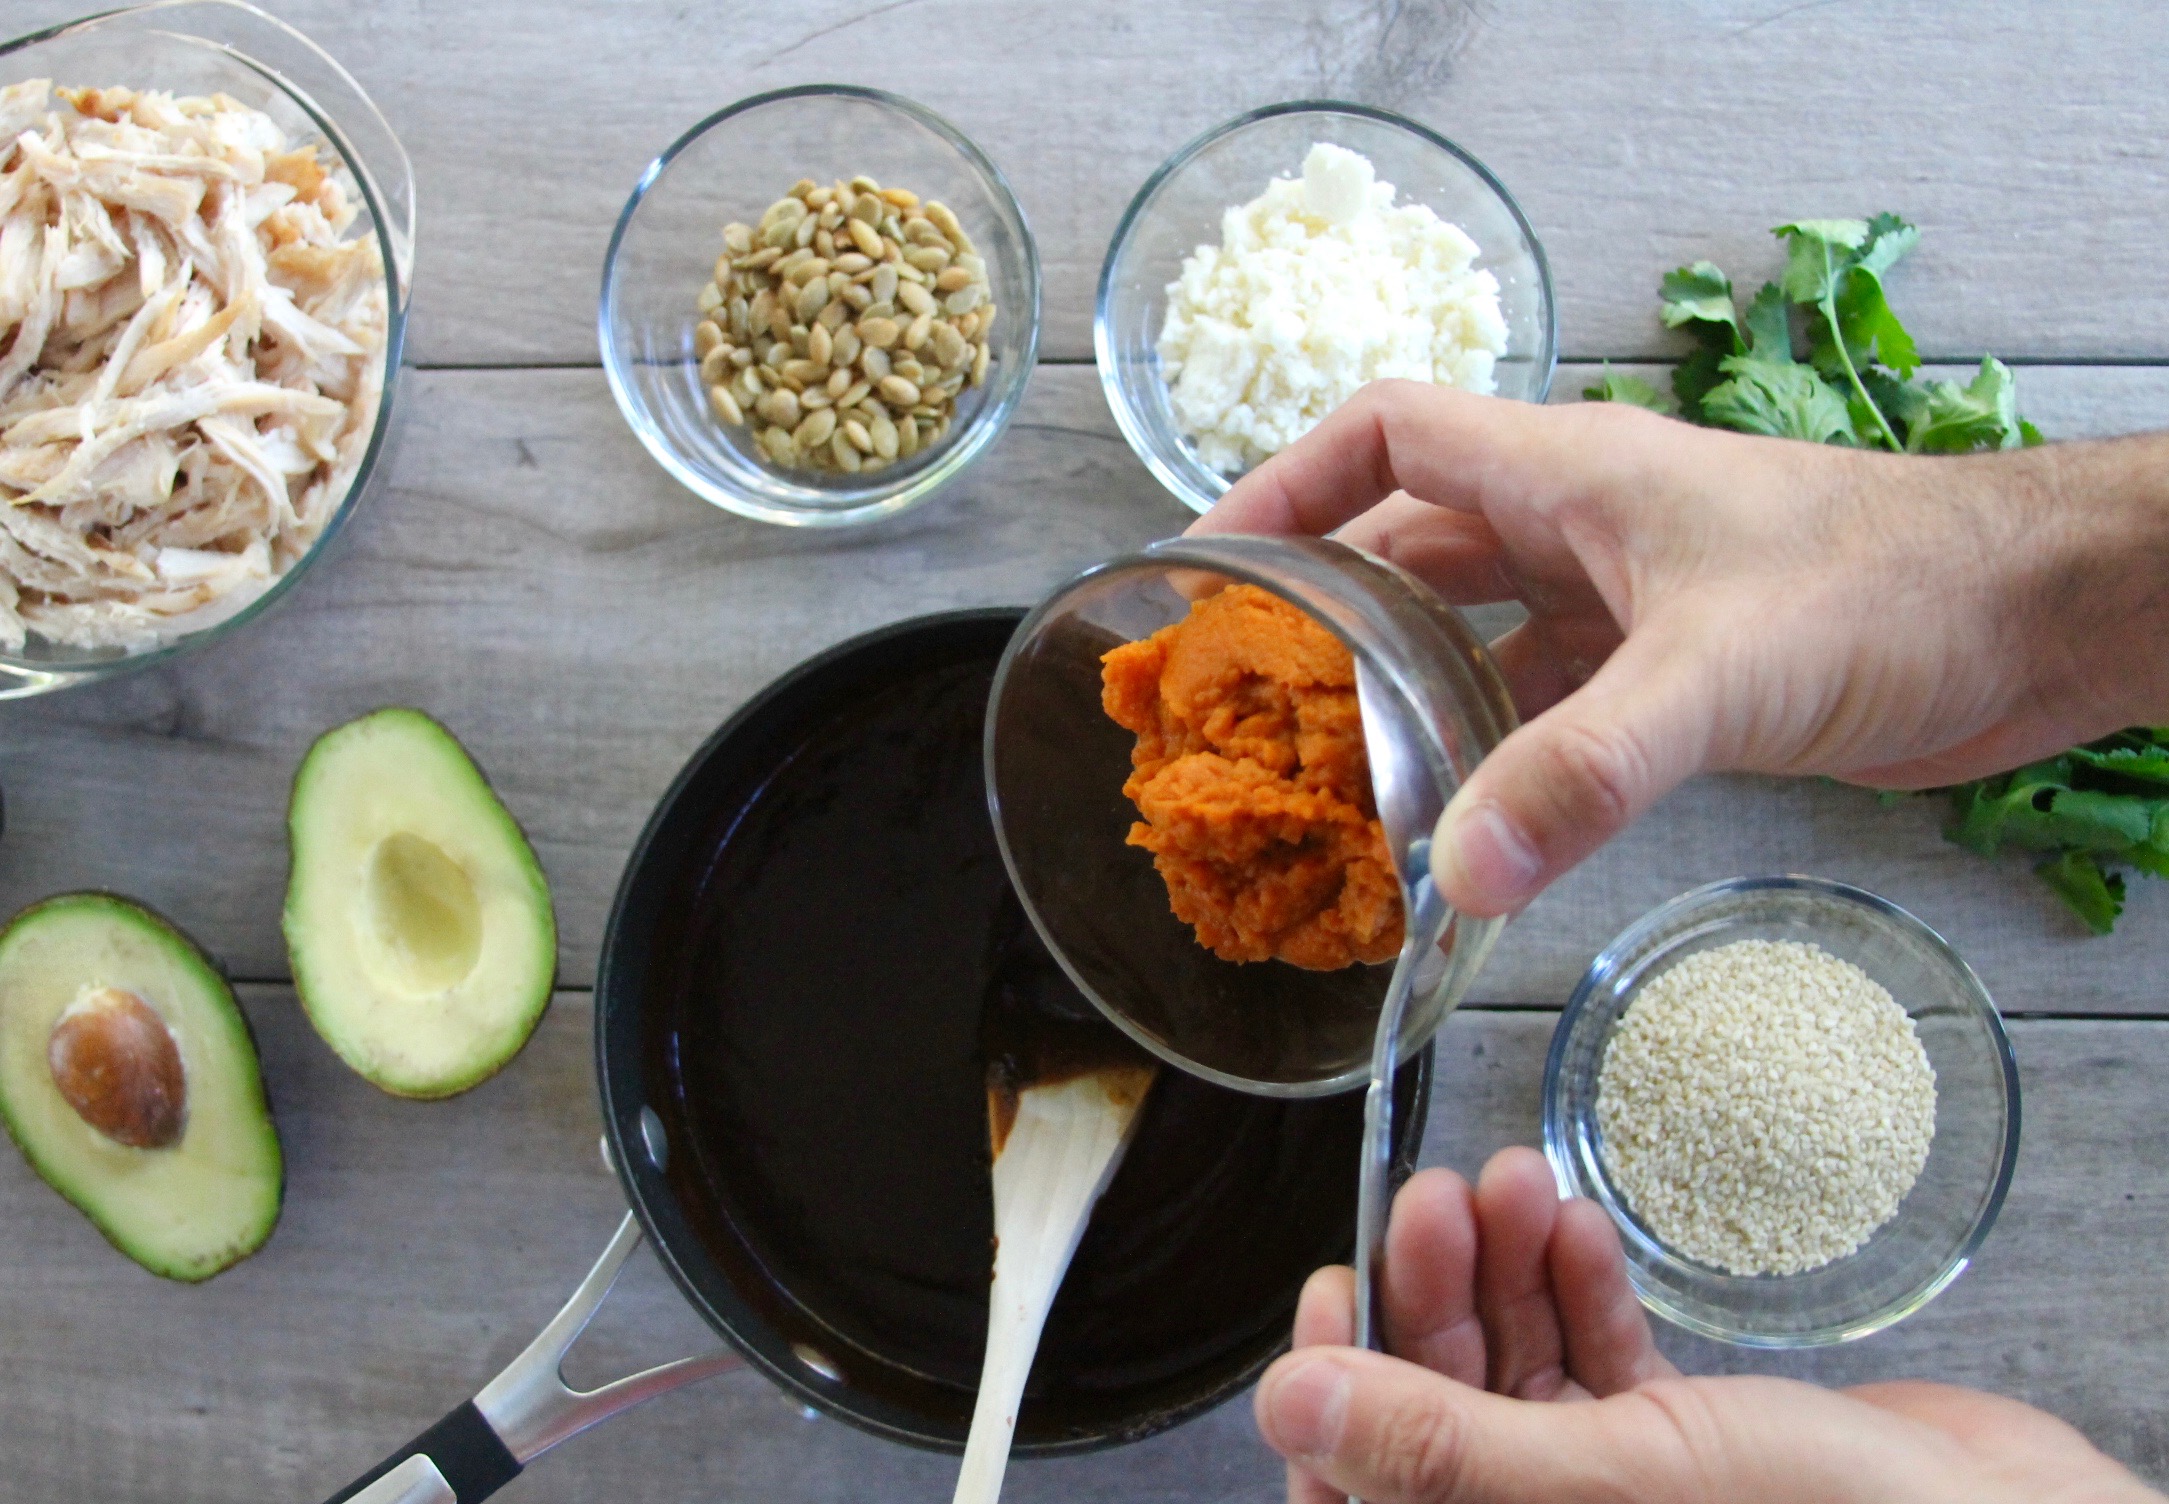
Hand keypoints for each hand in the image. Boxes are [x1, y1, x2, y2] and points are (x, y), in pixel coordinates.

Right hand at [1190, 383, 2168, 914]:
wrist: (2030, 621)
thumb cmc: (1890, 587)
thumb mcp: (1719, 672)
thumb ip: (1586, 770)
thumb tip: (1458, 877)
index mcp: (1565, 474)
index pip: (1385, 436)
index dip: (1285, 484)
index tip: (1211, 565)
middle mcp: (1577, 525)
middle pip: (1407, 545)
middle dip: (1323, 615)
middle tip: (1243, 704)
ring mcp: (1621, 598)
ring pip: (1472, 632)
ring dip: (1402, 693)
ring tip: (1323, 778)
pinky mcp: (1666, 669)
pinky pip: (1541, 701)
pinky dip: (1491, 752)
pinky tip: (1458, 821)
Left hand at [1254, 1147, 2157, 1503]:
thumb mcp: (1606, 1488)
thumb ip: (1436, 1448)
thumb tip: (1284, 1401)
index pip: (1363, 1499)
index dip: (1337, 1394)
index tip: (1337, 1284)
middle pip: (1442, 1415)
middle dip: (1436, 1296)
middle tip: (1445, 1194)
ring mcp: (1617, 1500)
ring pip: (1516, 1378)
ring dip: (1508, 1274)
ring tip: (1515, 1182)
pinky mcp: (1679, 1454)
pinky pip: (1597, 1368)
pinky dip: (1582, 1295)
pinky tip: (1582, 1231)